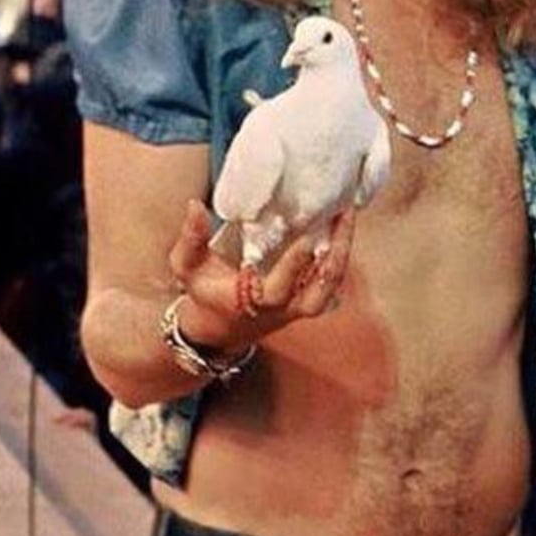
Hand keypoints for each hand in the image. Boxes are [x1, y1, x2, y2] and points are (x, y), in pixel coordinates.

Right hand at [167, 200, 354, 352]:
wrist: (218, 330)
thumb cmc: (203, 292)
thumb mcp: (187, 266)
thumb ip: (191, 238)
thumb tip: (195, 205)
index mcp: (252, 302)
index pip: (279, 288)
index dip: (294, 265)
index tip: (308, 239)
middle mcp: (281, 308)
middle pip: (318, 290)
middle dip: (335, 254)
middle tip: (344, 216)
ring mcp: (298, 307)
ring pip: (330, 287)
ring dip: (342, 253)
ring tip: (348, 217)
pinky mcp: (306, 301)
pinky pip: (331, 283)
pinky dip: (340, 257)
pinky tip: (345, 227)